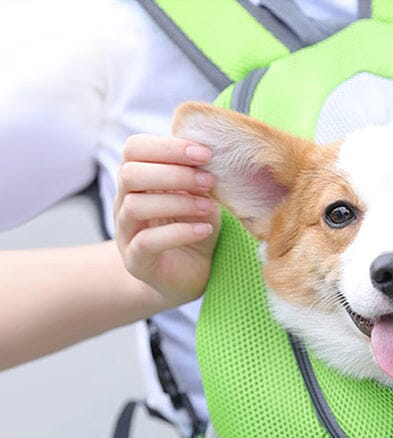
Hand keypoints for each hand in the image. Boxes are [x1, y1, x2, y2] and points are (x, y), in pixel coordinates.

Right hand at [114, 134, 220, 308]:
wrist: (186, 277)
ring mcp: (126, 233)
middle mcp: (124, 202)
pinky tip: (204, 230)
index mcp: (138, 181)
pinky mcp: (136, 261)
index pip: (135, 149)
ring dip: (178, 202)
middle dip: (174, 173)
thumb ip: (198, 179)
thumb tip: (210, 154)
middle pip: (130, 173)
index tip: (204, 153)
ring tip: (209, 208)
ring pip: (135, 206)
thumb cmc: (193, 231)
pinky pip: (148, 241)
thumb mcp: (201, 200)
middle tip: (209, 180)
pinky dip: (179, 232)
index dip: (167, 146)